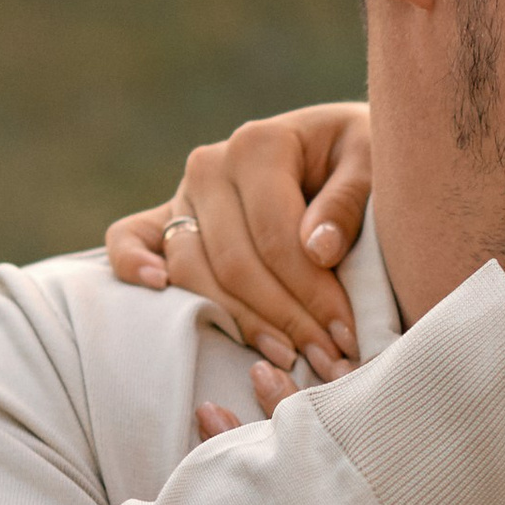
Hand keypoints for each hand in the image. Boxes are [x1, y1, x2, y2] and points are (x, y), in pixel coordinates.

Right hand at [105, 104, 372, 379]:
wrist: (337, 149)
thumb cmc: (362, 160)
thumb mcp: (375, 164)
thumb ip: (350, 201)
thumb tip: (317, 250)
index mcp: (260, 144)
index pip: (277, 237)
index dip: (313, 293)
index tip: (347, 335)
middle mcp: (211, 165)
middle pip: (235, 263)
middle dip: (285, 319)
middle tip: (327, 360)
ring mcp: (183, 193)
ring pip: (191, 270)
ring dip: (236, 321)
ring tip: (284, 357)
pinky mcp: (167, 218)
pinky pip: (129, 238)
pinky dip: (132, 264)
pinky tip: (156, 290)